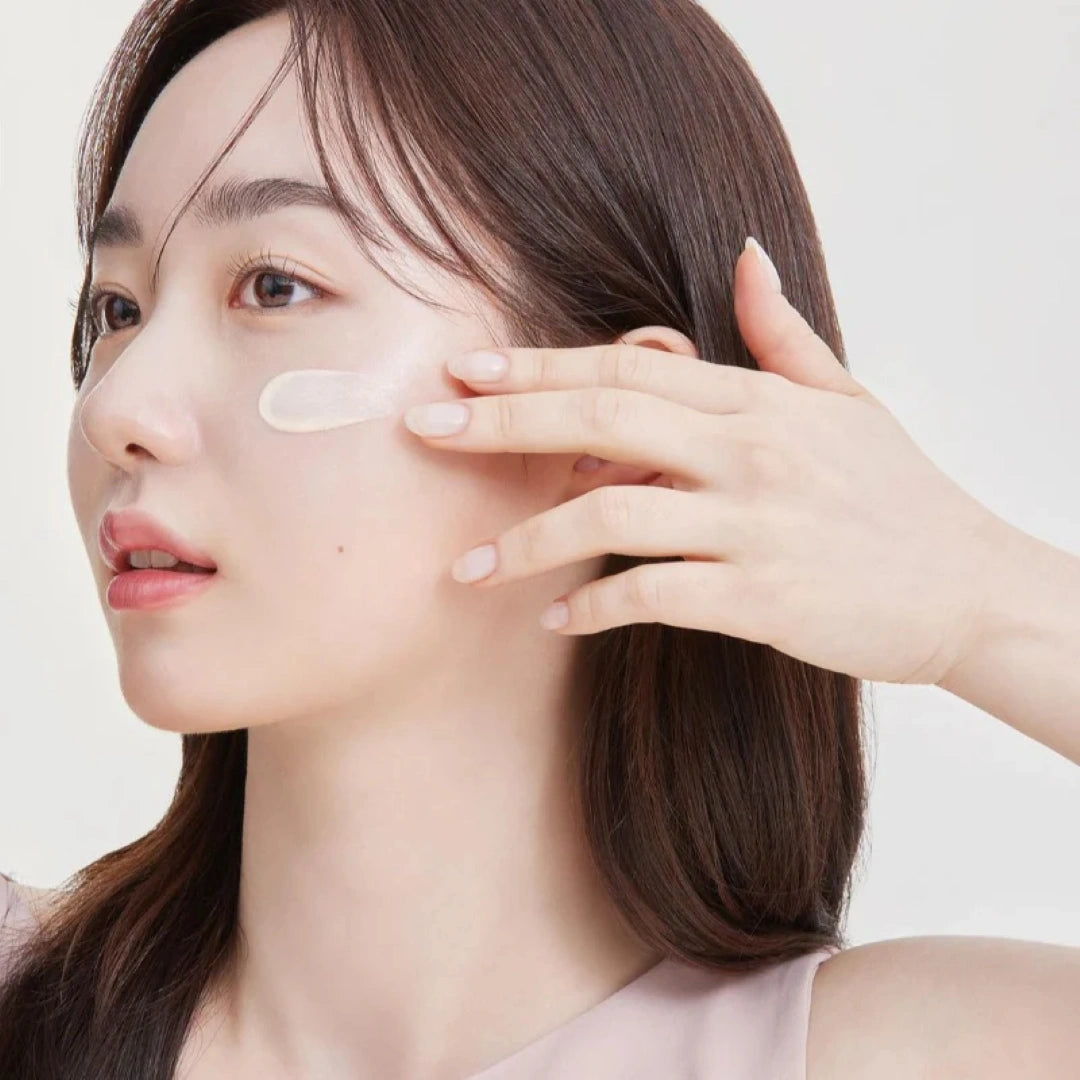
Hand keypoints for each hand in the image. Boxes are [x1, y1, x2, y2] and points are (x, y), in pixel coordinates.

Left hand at [402, 239, 1005, 685]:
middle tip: (426, 430)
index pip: (627, 367)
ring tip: (466, 568)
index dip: (539, 367)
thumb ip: (783, 334)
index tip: (466, 370)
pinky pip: (653, 596)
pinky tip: (555, 619)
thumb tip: (745, 257)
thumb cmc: (897, 495)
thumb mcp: (848, 399)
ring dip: (528, 542)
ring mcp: (754, 524)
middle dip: (503, 423)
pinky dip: (594, 608)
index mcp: (758, 399)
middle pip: (601, 421)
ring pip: (612, 516)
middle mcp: (749, 451)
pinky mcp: (762, 598)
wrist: (968, 586)